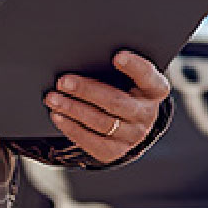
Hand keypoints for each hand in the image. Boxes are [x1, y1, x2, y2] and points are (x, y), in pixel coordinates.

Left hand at [43, 50, 170, 164]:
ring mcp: (133, 135)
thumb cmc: (124, 88)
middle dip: (86, 91)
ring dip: (73, 109)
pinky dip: (72, 128)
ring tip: (53, 98)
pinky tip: (58, 116)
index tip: (117, 56)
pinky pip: (92, 142)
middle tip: (63, 82)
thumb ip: (113, 68)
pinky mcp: (116, 151)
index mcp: (154, 89)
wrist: (129, 121)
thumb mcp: (127, 76)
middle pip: (116, 102)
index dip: (134, 66)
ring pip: (101, 123)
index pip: (147, 76)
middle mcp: (147, 114)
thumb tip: (83, 58)